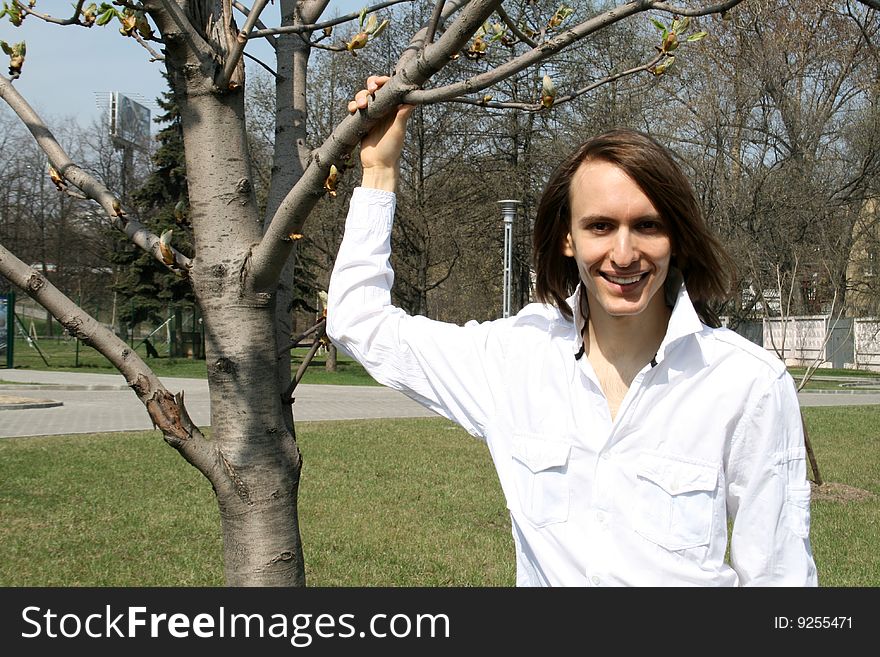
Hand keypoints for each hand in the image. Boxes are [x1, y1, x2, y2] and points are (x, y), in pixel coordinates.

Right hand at [348, 75, 413, 190]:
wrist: (378, 165)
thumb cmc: (391, 149)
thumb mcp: (398, 130)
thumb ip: (403, 114)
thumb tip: (414, 98)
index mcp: (394, 108)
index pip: (389, 88)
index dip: (384, 81)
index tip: (379, 82)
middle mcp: (383, 109)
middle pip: (374, 88)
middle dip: (371, 85)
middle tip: (371, 89)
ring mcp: (372, 115)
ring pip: (363, 97)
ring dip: (360, 96)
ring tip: (361, 106)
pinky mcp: (361, 121)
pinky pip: (355, 108)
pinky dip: (352, 106)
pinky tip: (353, 110)